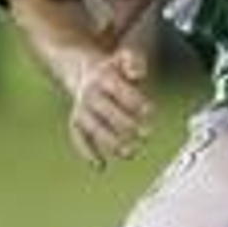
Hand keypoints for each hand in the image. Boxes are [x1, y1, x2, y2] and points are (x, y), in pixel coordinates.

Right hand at [69, 47, 152, 167]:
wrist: (82, 71)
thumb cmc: (112, 71)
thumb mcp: (124, 59)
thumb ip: (134, 61)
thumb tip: (137, 73)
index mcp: (103, 77)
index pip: (118, 90)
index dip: (134, 101)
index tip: (150, 112)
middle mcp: (89, 94)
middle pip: (105, 110)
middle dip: (126, 123)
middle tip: (146, 134)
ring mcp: (82, 110)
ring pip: (93, 127)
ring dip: (110, 141)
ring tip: (130, 153)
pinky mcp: (77, 123)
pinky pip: (79, 138)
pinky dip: (87, 153)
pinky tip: (101, 166)